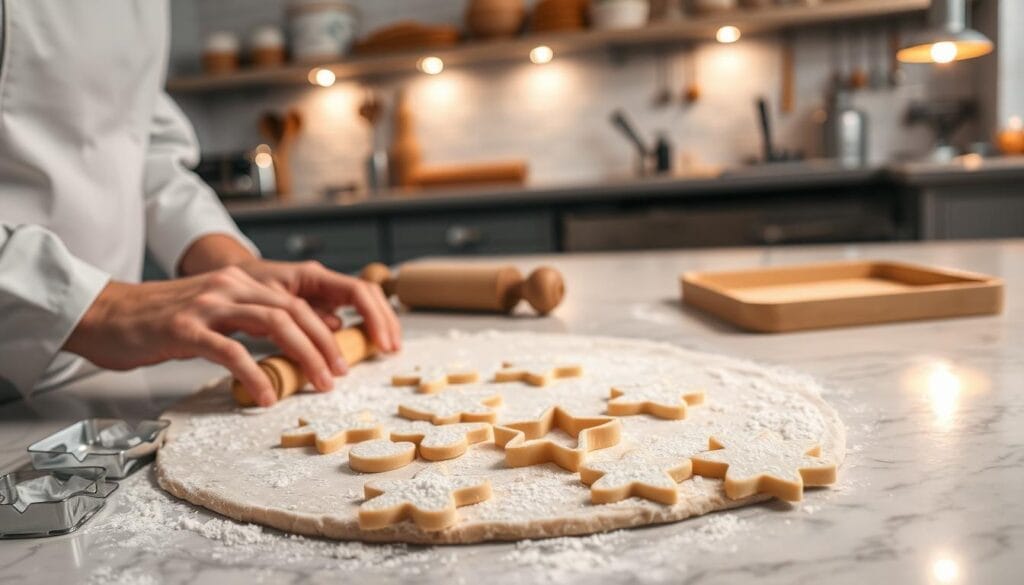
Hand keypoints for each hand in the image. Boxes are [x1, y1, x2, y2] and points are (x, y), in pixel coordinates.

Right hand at [64, 264, 398, 406]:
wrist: (107, 315)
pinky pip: (230, 351)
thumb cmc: (166, 322)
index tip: (352, 352)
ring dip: (304, 356)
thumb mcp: (219, 314)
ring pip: (273, 324)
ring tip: (321, 385)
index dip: (333, 326)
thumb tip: (309, 339)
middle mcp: (231, 287)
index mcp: (244, 284)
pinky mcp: (184, 329)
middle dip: (327, 344)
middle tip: (342, 375)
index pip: (302, 301)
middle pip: (295, 310)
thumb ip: (259, 320)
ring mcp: (208, 305)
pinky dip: (254, 375)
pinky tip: (265, 397)